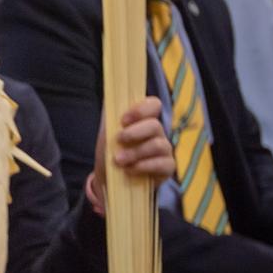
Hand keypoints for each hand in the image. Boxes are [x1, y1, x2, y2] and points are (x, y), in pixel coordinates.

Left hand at [91, 97, 173, 211]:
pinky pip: (164, 164)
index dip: (141, 110)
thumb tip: (112, 93)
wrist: (107, 179)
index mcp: (143, 120)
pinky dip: (144, 166)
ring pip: (159, 145)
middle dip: (134, 133)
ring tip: (119, 160)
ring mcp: (164, 150)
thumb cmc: (109, 151)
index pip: (154, 105)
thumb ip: (111, 112)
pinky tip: (130, 170)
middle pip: (155, 125)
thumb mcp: (106, 131)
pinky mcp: (167, 168)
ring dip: (136, 152)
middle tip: (118, 140)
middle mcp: (157, 133)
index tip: (123, 120)